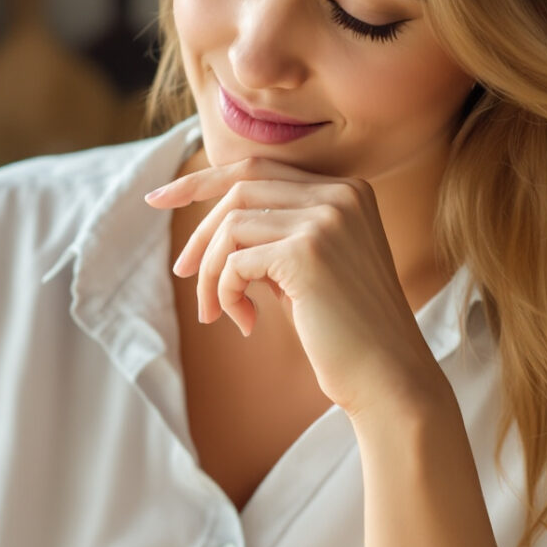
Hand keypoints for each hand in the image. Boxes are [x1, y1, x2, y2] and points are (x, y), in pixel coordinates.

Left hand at [146, 158, 435, 417]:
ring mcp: (327, 219)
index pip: (258, 169)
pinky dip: (224, 292)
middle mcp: (340, 194)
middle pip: (239, 189)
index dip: (202, 180)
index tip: (158, 198)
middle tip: (181, 272)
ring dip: (210, 273)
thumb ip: (276, 238)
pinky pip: (234, 262)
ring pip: (231, 225)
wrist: (389, 378)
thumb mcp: (311, 270)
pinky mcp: (307, 253)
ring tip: (215, 312)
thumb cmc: (347, 333)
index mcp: (347, 190)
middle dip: (200, 232)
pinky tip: (244, 322)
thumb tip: (214, 230)